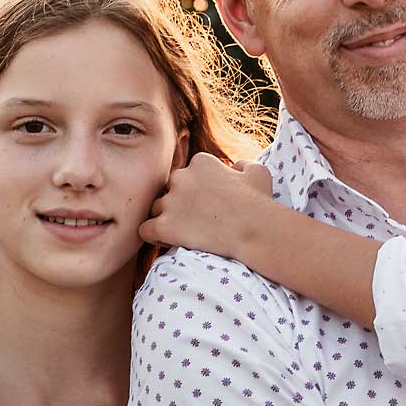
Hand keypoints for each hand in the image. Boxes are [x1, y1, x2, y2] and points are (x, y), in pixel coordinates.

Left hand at [140, 153, 274, 258]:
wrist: (255, 231)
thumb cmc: (260, 204)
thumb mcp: (258, 173)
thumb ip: (244, 164)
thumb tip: (236, 168)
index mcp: (200, 163)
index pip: (187, 176)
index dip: (195, 192)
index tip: (206, 207)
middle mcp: (181, 178)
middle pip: (169, 191)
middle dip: (178, 204)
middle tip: (196, 222)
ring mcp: (171, 202)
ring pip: (156, 209)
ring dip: (167, 220)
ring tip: (185, 235)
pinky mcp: (164, 226)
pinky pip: (145, 230)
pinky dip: (154, 237)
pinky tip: (167, 242)